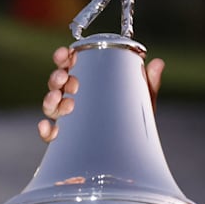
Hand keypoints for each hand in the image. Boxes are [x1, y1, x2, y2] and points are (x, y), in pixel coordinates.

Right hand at [37, 46, 164, 142]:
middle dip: (57, 78)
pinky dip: (45, 130)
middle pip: (57, 85)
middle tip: (67, 78)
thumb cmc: (133, 120)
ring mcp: (68, 120)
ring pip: (51, 107)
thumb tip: (158, 62)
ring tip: (63, 99)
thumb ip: (149, 83)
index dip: (65, 59)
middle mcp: (74, 100)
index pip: (70, 68)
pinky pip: (50, 136)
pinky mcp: (66, 141)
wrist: (135, 150)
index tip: (66, 53)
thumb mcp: (141, 100)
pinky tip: (47, 126)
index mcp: (88, 85)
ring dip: (51, 100)